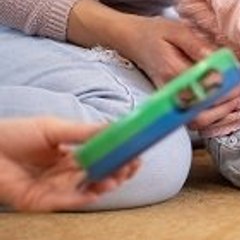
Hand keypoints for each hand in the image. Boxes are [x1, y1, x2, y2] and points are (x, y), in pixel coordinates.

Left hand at [0, 117, 139, 211]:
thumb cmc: (13, 134)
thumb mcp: (53, 128)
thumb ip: (83, 131)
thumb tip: (115, 127)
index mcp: (68, 155)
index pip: (101, 158)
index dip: (119, 156)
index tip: (136, 152)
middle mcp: (63, 173)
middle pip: (98, 175)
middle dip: (118, 172)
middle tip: (132, 166)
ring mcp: (53, 188)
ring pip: (86, 190)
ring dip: (105, 185)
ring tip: (116, 177)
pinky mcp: (40, 201)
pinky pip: (65, 201)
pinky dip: (83, 197)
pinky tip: (96, 190)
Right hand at [116, 16, 239, 131]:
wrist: (131, 39)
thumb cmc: (156, 32)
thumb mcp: (178, 31)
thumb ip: (198, 46)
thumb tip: (220, 61)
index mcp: (172, 72)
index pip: (206, 87)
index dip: (231, 83)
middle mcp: (171, 92)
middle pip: (204, 111)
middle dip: (233, 100)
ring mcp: (171, 101)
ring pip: (199, 120)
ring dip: (225, 110)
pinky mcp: (173, 103)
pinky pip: (195, 117)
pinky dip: (215, 112)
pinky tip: (232, 98)